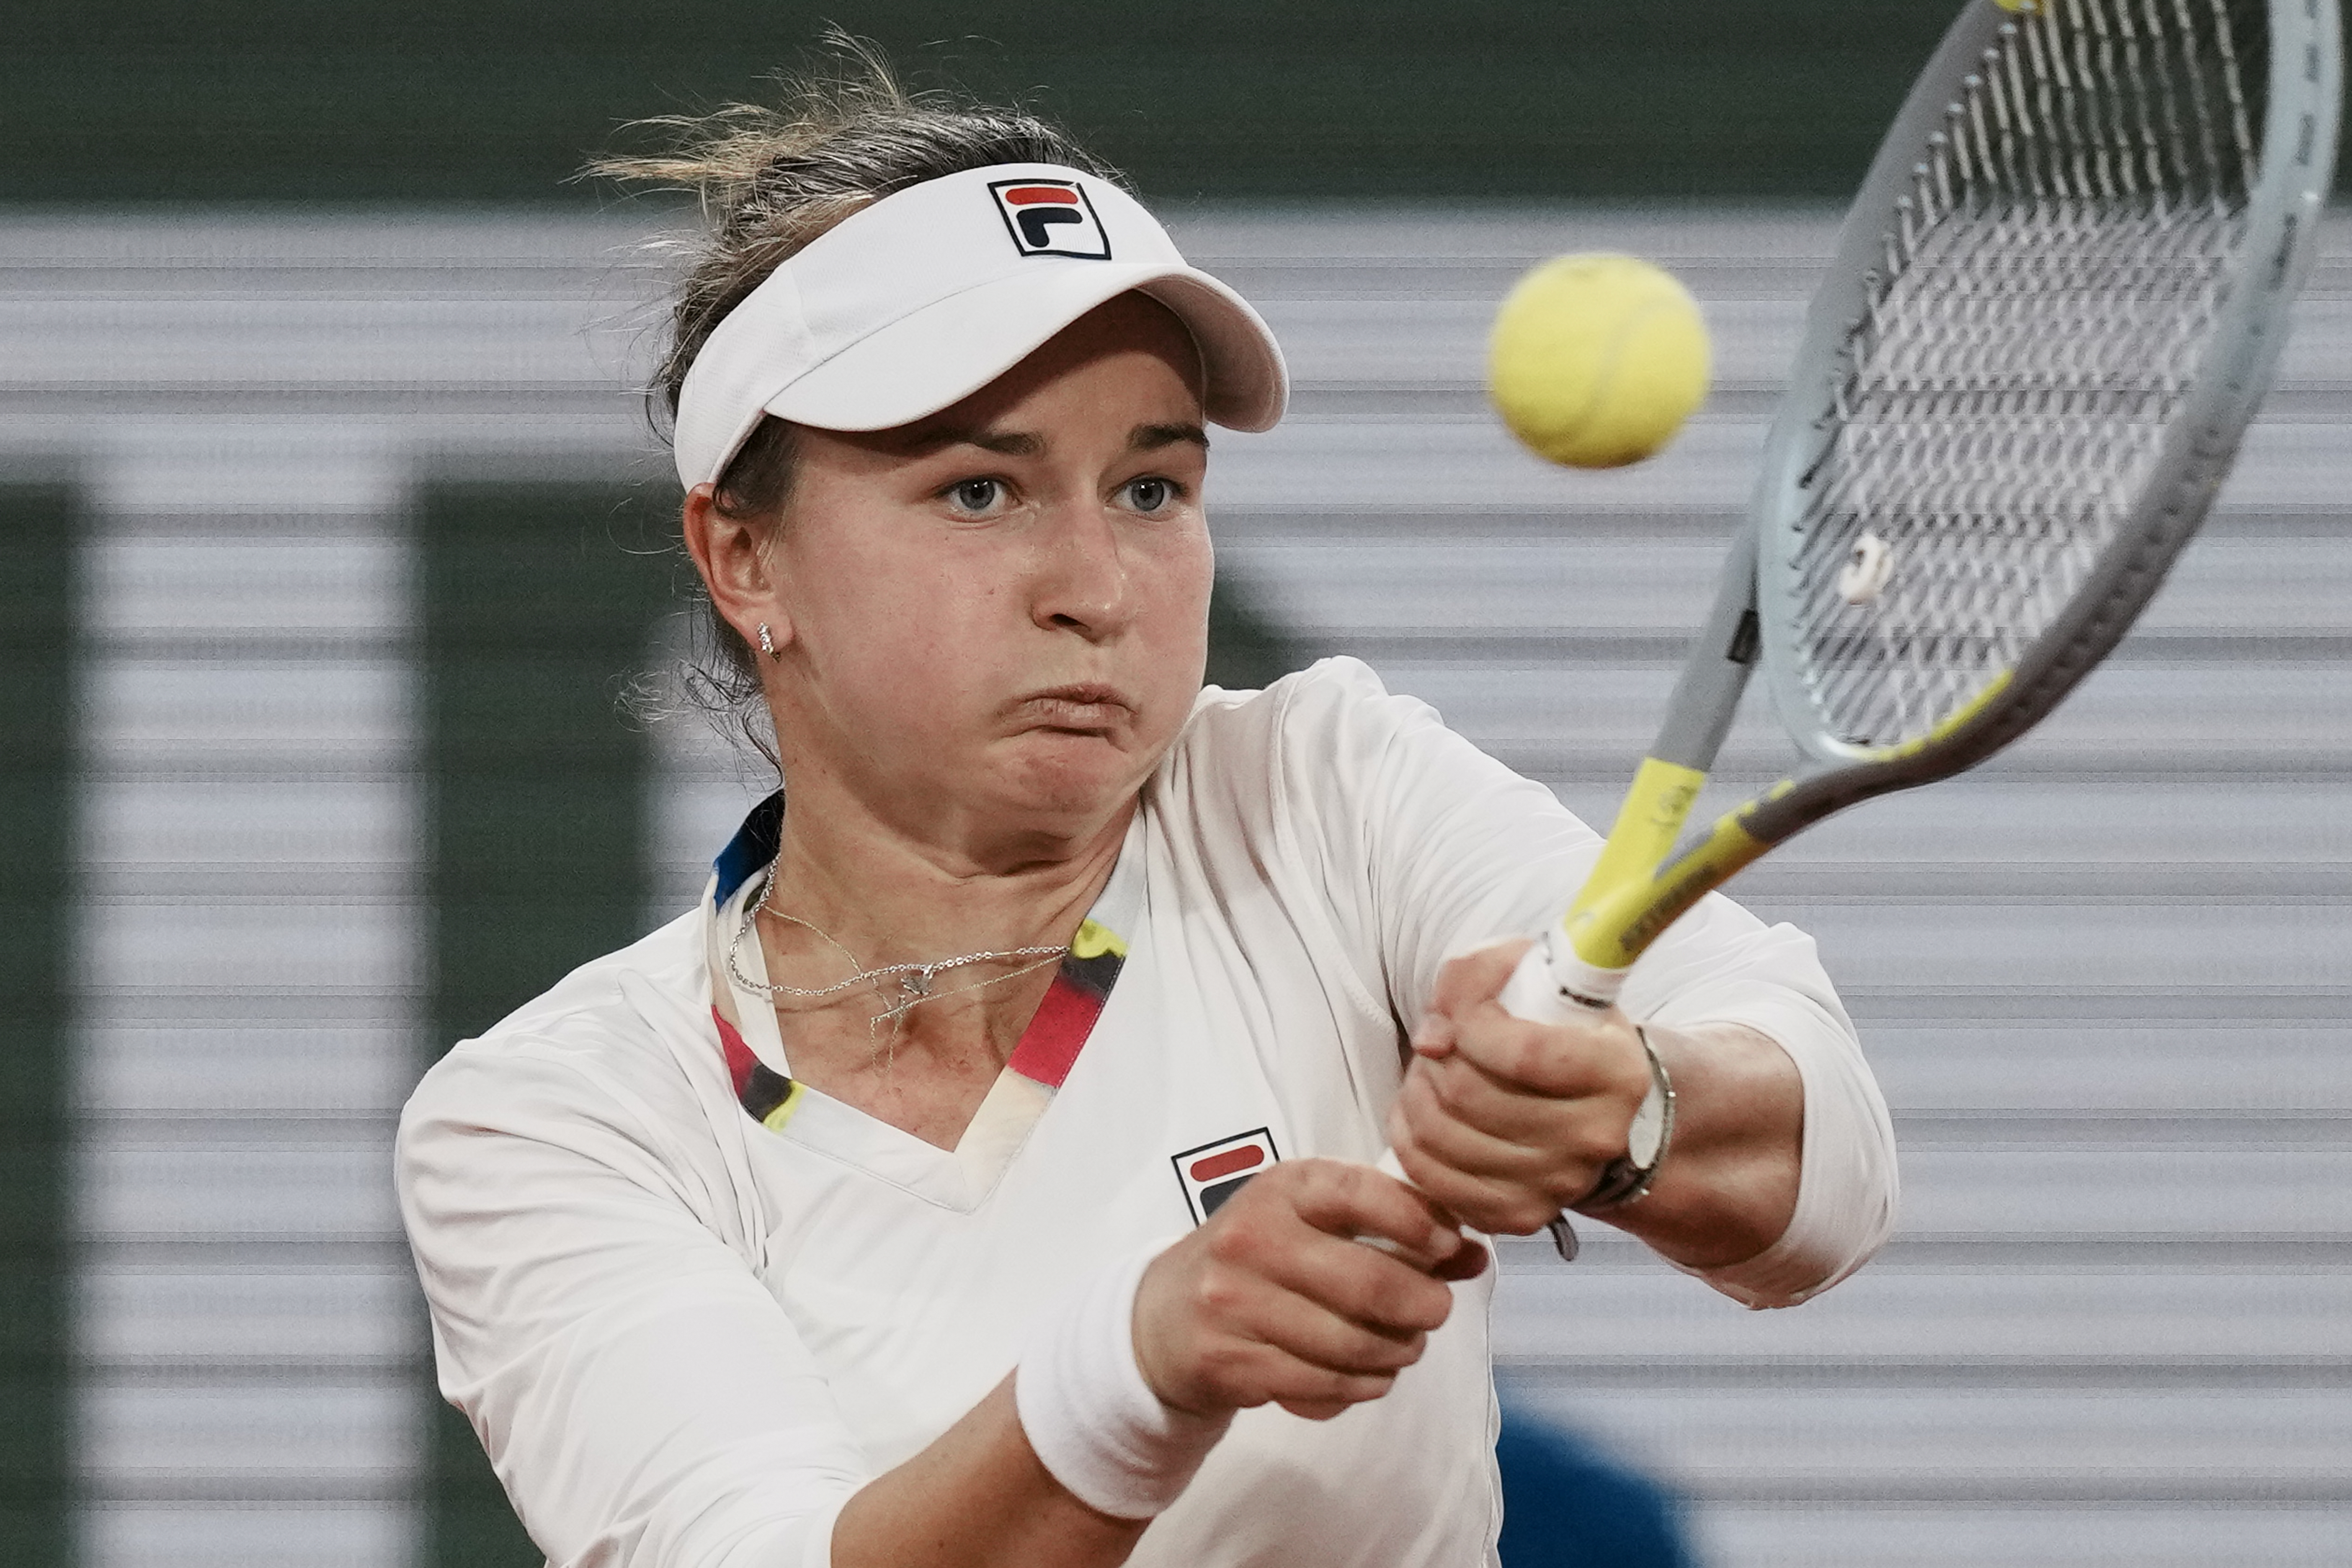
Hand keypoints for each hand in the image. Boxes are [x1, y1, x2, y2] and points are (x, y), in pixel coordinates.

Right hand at [1131, 1158, 1486, 1421]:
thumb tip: (1473, 1253)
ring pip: (1352, 1344)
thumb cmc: (1259, 1259)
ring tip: (1403, 1346)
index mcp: (1282, 1190)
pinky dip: (1363, 1386)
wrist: (1163, 1317)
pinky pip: (1324, 1385)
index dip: (1420, 1223)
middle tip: (1435, 1311)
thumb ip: (1395, 1230)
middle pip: (1369, 1283)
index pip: (1362, 1193)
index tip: (1449, 1246)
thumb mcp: (1313, 1222)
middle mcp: (1254, 1240)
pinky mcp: (1231, 1361)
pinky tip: (1368, 1375)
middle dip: (1423, 1305)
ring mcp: (1236, 1304)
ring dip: (1397, 1353)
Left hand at [1386, 938, 1652, 1234]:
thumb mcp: (1538, 978)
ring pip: (1444, 1137)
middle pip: (1471, 1094)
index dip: (1469, 1023)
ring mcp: (1559, 1183)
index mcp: (1618, 1073)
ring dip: (1416, 1096)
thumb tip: (1434, 1035)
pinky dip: (1410, 1144)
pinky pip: (1436, 1183)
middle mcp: (1596, 1136)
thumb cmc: (1559, 1033)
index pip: (1523, 1052)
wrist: (1589, 1106)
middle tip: (1439, 1046)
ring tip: (1429, 1077)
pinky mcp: (1521, 1216)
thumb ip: (1481, 975)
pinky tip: (1419, 1117)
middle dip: (1436, 1061)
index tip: (1460, 1012)